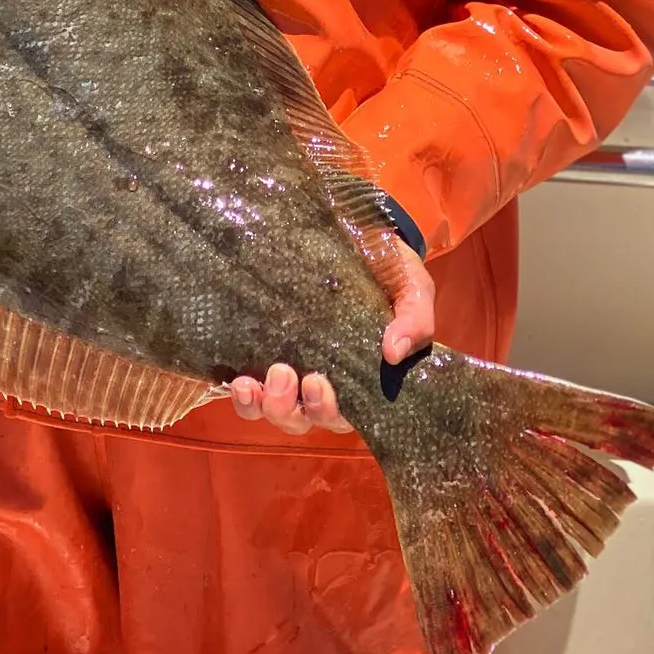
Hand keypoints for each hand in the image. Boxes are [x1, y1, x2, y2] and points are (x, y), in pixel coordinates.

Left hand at [231, 239, 434, 434]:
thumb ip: (415, 319)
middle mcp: (323, 382)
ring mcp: (291, 368)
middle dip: (290, 407)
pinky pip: (250, 391)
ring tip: (255, 380)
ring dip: (263, 405)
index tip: (319, 383)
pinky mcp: (263, 350)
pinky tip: (239, 381)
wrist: (360, 234)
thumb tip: (394, 352)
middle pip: (302, 419)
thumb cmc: (390, 271)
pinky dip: (242, 395)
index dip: (327, 411)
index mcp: (360, 379)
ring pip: (273, 411)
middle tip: (285, 372)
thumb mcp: (412, 289)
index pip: (343, 415)